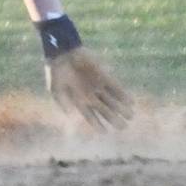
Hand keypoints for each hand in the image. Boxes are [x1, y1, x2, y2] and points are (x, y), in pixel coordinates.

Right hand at [36, 15, 132, 130]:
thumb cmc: (56, 72)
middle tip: (123, 127)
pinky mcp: (104, 77)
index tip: (104, 132)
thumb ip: (63, 103)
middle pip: (104, 110)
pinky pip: (116, 87)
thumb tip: (71, 116)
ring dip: (121, 108)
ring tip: (130, 116)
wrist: (63, 53)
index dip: (97, 124)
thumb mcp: (55, 89)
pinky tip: (130, 102)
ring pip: (112, 100)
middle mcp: (90, 95)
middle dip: (114, 119)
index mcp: (78, 100)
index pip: (89, 115)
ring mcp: (98, 86)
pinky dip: (123, 95)